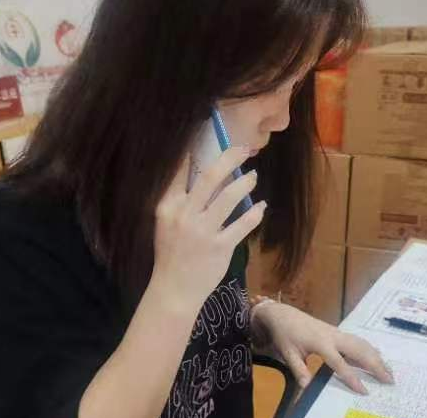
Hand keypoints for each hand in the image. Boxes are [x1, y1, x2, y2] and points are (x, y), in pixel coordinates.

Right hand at [152, 147, 265, 307]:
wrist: (174, 290)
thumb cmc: (171, 254)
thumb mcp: (166, 224)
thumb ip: (180, 201)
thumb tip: (202, 176)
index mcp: (168, 206)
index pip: (180, 171)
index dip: (195, 150)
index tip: (211, 137)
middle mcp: (185, 215)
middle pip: (210, 177)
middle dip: (230, 158)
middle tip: (244, 149)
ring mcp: (203, 231)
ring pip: (229, 197)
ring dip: (245, 183)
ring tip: (253, 177)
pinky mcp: (220, 247)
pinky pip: (243, 224)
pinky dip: (255, 213)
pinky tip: (260, 207)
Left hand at [251, 300, 393, 393]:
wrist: (283, 315)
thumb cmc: (285, 335)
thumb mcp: (288, 353)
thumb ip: (298, 370)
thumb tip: (307, 387)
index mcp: (320, 342)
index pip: (339, 362)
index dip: (352, 377)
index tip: (364, 390)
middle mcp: (333, 335)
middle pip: (358, 350)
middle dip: (375, 365)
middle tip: (389, 380)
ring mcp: (337, 332)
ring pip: (361, 343)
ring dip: (376, 357)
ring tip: (389, 372)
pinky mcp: (337, 331)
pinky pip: (357, 340)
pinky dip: (370, 349)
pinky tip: (378, 357)